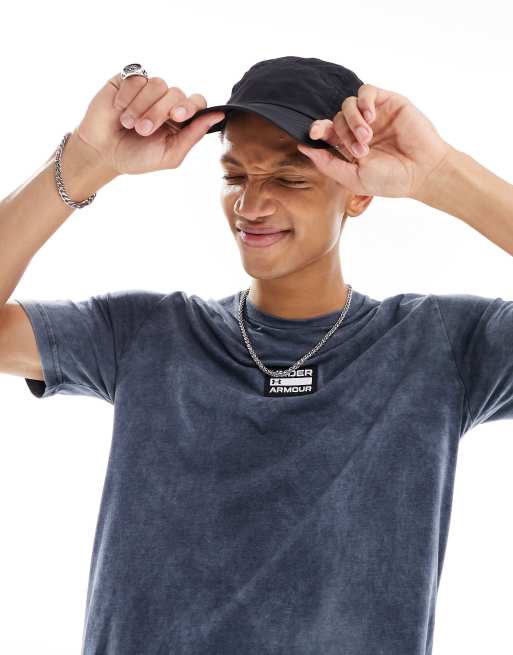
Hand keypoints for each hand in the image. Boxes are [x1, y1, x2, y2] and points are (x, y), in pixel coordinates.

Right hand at [72, 72, 225, 175]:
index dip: (191, 106)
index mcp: (180, 120)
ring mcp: (148, 90)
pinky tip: (119, 109)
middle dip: (159, 113)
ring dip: (142, 107)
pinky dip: (127, 97)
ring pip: (157, 84)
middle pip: (177, 93)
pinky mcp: (128, 80)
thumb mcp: (169, 155)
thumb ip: (193, 136)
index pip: (197, 102)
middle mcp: (166, 101)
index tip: (178, 117)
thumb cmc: (136, 158)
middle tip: (143, 130)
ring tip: (129, 124)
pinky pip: (136, 77)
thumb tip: (219, 115)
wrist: (102, 153)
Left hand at [297, 83, 451, 198]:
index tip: (313, 134)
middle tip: (360, 151)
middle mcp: (359, 129)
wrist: (423, 172)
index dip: (317, 130)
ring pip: (347, 105)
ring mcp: (374, 115)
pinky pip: (366, 92)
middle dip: (343, 134)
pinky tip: (371, 118)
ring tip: (367, 138)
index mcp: (349, 147)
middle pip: (335, 118)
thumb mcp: (353, 178)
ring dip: (353, 121)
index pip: (326, 132)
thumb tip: (303, 147)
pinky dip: (364, 103)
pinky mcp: (389, 102)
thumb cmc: (390, 180)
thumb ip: (328, 164)